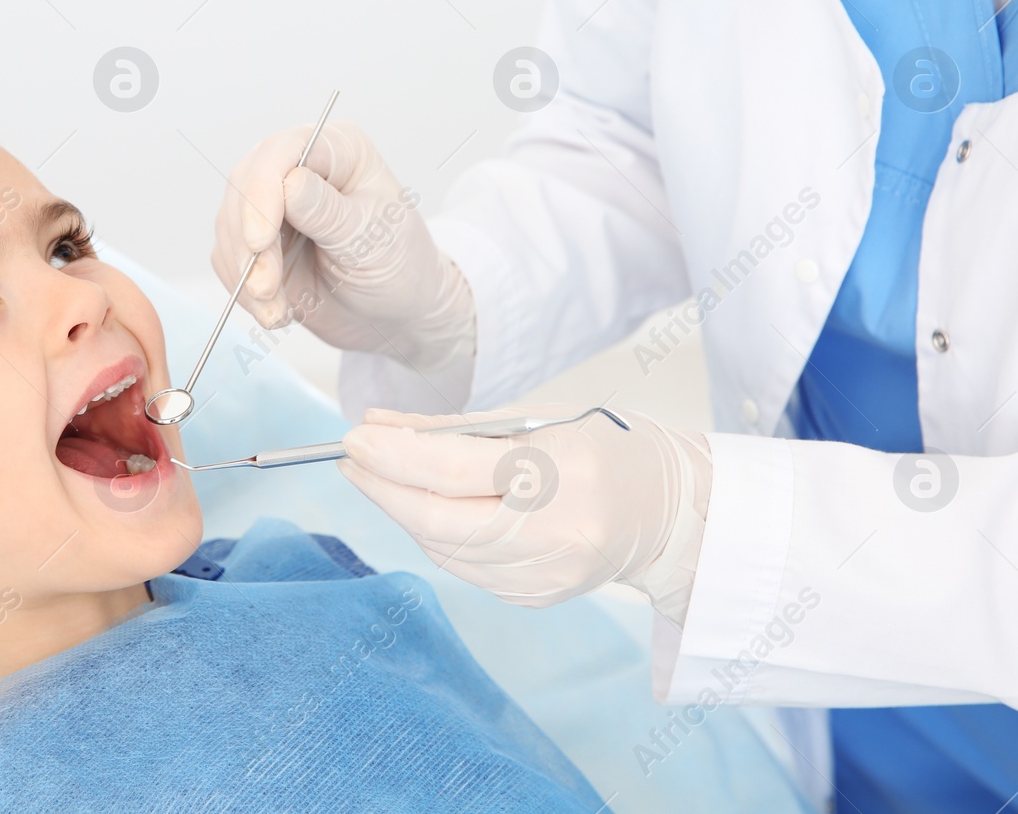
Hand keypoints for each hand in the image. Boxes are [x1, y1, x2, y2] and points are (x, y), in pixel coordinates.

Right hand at [211, 121, 474, 371]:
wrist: (395, 315)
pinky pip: (229, 260)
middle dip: (249, 244)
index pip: (282, 152)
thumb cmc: (399, 266)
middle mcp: (300, 169)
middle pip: (245, 187)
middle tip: (267, 289)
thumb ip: (328, 212)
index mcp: (338, 150)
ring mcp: (274, 206)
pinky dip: (244, 291)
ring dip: (246, 274)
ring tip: (278, 311)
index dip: (262, 192)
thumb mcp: (371, 239)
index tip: (260, 241)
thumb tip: (288, 183)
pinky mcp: (257, 243)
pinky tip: (277, 311)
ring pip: (231, 227)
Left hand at [339, 404, 711, 615]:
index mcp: (561, 472)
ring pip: (445, 550)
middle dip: (384, 490)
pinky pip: (466, 568)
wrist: (665, 509)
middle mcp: (556, 532)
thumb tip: (376, 425)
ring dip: (406, 513)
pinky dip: (439, 537)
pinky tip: (433, 510)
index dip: (393, 457)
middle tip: (352, 460)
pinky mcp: (537, 598)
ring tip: (387, 476)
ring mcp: (547, 574)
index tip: (354, 437)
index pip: (453, 471)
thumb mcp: (532, 418)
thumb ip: (450, 428)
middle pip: (439, 523)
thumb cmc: (600, 447)